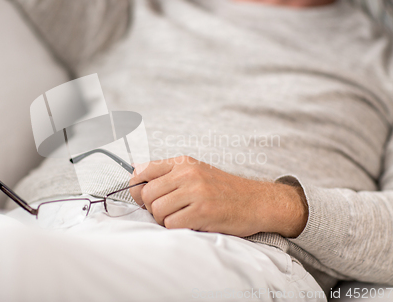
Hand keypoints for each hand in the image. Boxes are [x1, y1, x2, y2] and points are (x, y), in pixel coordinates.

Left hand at [129, 156, 307, 237]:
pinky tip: (191, 224)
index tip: (145, 198)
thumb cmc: (223, 191)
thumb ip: (169, 175)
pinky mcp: (203, 211)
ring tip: (181, 218)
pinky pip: (171, 224)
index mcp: (183, 163)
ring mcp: (196, 192)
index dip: (137, 188)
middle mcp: (188, 174)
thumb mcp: (196, 172)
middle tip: (168, 212)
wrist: (257, 201)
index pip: (142, 171)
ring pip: (156, 210)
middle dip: (151, 208)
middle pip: (146, 194)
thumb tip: (135, 180)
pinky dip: (177, 228)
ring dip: (164, 220)